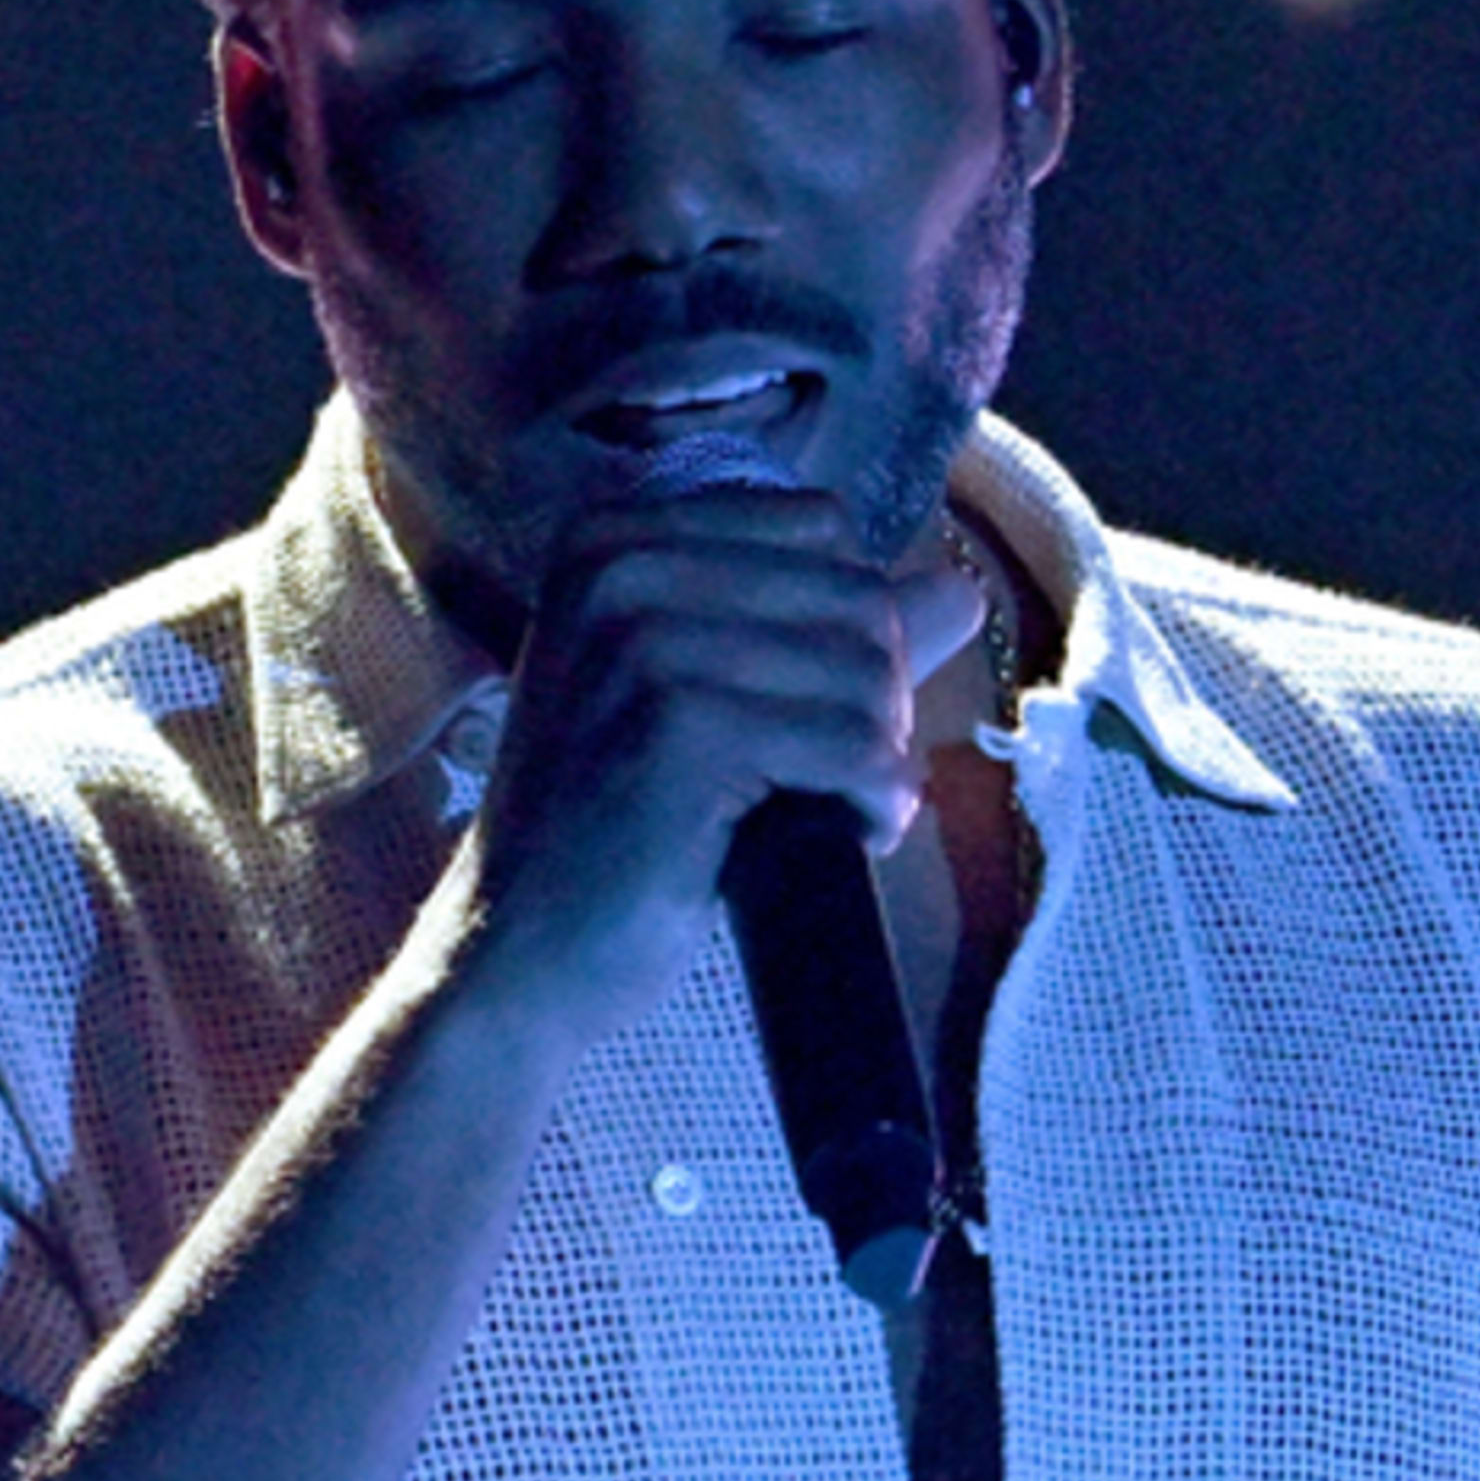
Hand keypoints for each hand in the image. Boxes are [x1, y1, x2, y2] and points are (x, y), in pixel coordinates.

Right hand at [455, 485, 986, 1049]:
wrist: (517, 952)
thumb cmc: (615, 827)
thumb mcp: (706, 696)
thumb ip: (828, 631)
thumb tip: (961, 589)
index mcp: (614, 538)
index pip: (822, 528)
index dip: (850, 622)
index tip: (808, 706)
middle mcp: (620, 569)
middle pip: (858, 594)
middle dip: (877, 695)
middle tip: (829, 775)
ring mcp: (645, 644)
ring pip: (868, 672)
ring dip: (878, 757)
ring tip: (829, 808)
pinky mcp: (682, 729)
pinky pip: (854, 747)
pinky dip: (875, 803)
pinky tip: (840, 836)